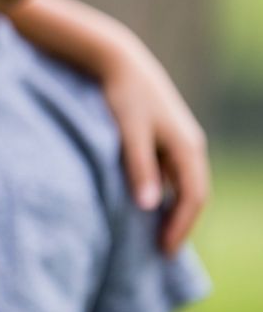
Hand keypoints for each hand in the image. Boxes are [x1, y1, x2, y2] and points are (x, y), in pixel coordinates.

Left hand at [104, 44, 209, 254]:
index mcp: (187, 147)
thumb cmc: (123, 95)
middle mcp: (189, 145)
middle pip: (191, 194)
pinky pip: (168, 172)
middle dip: (178, 223)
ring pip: (180, 183)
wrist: (118, 60)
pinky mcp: (163, 135)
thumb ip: (138, 167)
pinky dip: (160, 191)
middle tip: (160, 251)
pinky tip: (142, 203)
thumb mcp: (129, 132)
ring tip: (150, 233)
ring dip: (169, 208)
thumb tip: (149, 206)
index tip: (163, 251)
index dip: (181, 227)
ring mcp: (177, 140)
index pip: (193, 198)